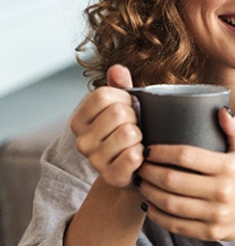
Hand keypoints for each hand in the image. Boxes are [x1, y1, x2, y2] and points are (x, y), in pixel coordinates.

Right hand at [70, 65, 143, 187]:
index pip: (103, 94)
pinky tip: (139, 157)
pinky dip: (143, 154)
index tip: (129, 107)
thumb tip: (117, 69)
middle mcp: (82, 141)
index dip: (124, 98)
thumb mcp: (123, 105)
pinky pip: (133, 156)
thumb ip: (120, 86)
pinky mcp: (111, 176)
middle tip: (134, 127)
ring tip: (136, 142)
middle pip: (118, 112)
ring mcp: (94, 160)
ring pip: (129, 133)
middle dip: (135, 117)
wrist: (132, 170)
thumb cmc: (127, 131)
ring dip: (140, 136)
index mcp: (79, 119)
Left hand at [136, 107, 234, 241]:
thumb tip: (220, 110)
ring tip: (141, 183)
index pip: (187, 156)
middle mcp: (222, 191)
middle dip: (149, 172)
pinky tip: (148, 206)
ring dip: (149, 193)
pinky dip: (157, 216)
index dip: (162, 152)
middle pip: (173, 181)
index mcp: (228, 167)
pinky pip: (176, 225)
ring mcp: (215, 214)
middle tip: (139, 166)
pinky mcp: (209, 232)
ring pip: (171, 204)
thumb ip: (234, 128)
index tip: (148, 149)